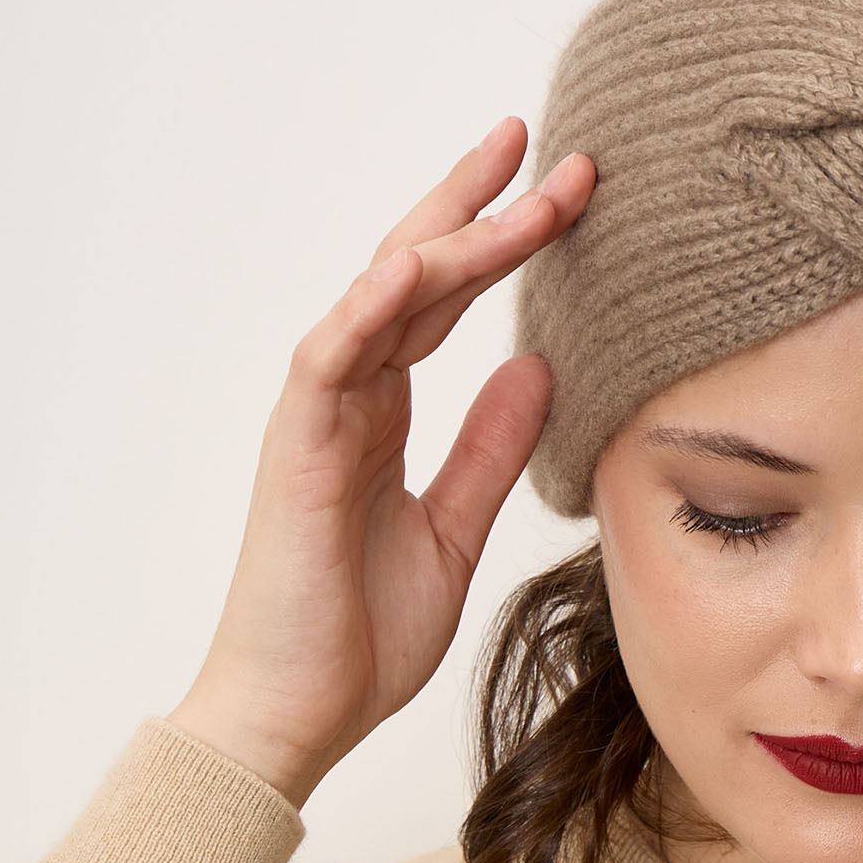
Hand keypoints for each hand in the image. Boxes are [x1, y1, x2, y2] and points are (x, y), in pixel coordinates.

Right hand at [166, 118, 595, 807]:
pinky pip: (331, 359)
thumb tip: (540, 370)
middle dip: (482, 207)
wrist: (300, 713)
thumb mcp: (454, 529)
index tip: (564, 191)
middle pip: (415, 274)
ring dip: (451, 236)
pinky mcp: (299, 451)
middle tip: (553, 149)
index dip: (499, 243)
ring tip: (518, 178)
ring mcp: (318, 417)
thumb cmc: (360, 634)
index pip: (441, 303)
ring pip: (384, 298)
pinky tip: (420, 263)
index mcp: (380, 413)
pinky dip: (371, 309)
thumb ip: (489, 449)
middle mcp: (348, 397)